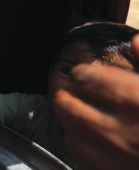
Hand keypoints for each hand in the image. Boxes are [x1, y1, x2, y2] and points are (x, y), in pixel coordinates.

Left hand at [52, 35, 138, 169]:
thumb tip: (137, 40)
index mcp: (135, 99)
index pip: (85, 78)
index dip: (83, 72)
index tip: (86, 72)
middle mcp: (121, 131)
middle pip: (67, 106)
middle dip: (67, 95)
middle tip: (72, 90)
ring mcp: (117, 159)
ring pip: (72, 136)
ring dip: (73, 123)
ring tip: (81, 115)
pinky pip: (87, 161)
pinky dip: (87, 149)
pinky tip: (98, 142)